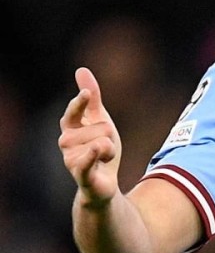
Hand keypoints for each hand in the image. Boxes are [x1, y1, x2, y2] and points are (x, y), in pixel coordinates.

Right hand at [58, 67, 122, 207]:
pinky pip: (87, 161)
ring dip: (111, 149)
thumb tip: (81, 70)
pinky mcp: (82, 175)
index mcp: (70, 128)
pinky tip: (97, 149)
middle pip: (102, 127)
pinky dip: (93, 155)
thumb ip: (92, 98)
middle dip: (110, 135)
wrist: (103, 182)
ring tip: (103, 158)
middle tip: (104, 146)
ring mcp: (71, 159)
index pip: (74, 111)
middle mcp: (66, 143)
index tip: (87, 94)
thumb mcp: (99, 120)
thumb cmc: (100, 148)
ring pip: (104, 142)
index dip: (80, 103)